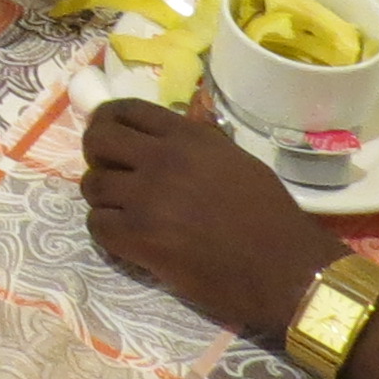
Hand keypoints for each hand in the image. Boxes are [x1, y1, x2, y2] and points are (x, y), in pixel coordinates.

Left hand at [81, 97, 349, 337]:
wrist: (285, 268)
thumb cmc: (269, 216)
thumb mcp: (235, 160)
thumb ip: (195, 144)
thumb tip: (163, 136)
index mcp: (188, 137)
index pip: (125, 109)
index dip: (107, 121)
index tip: (107, 136)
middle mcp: (162, 160)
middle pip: (97, 140)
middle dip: (95, 156)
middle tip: (108, 174)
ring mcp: (148, 199)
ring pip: (93, 186)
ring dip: (102, 199)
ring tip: (122, 212)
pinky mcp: (141, 239)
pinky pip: (98, 225)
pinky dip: (106, 232)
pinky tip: (126, 239)